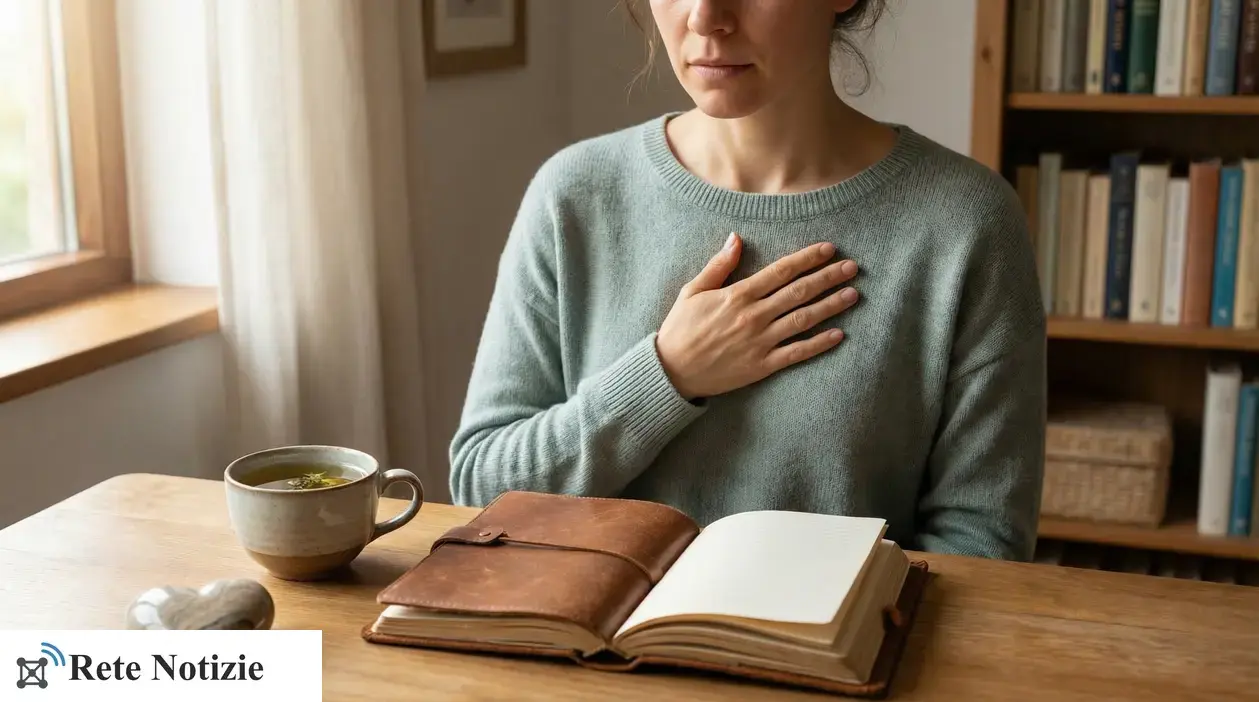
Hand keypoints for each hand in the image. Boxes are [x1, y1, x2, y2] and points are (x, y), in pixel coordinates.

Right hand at [656, 233, 859, 399]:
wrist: (671, 371)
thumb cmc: (680, 329)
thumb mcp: (692, 291)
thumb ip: (719, 266)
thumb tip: (735, 238)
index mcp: (738, 294)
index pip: (781, 271)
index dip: (807, 258)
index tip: (829, 249)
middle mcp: (754, 315)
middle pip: (799, 291)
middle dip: (828, 277)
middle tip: (853, 267)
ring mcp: (760, 341)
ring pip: (803, 319)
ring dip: (831, 306)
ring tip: (853, 294)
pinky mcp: (762, 365)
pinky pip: (796, 353)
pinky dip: (819, 344)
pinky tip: (839, 334)